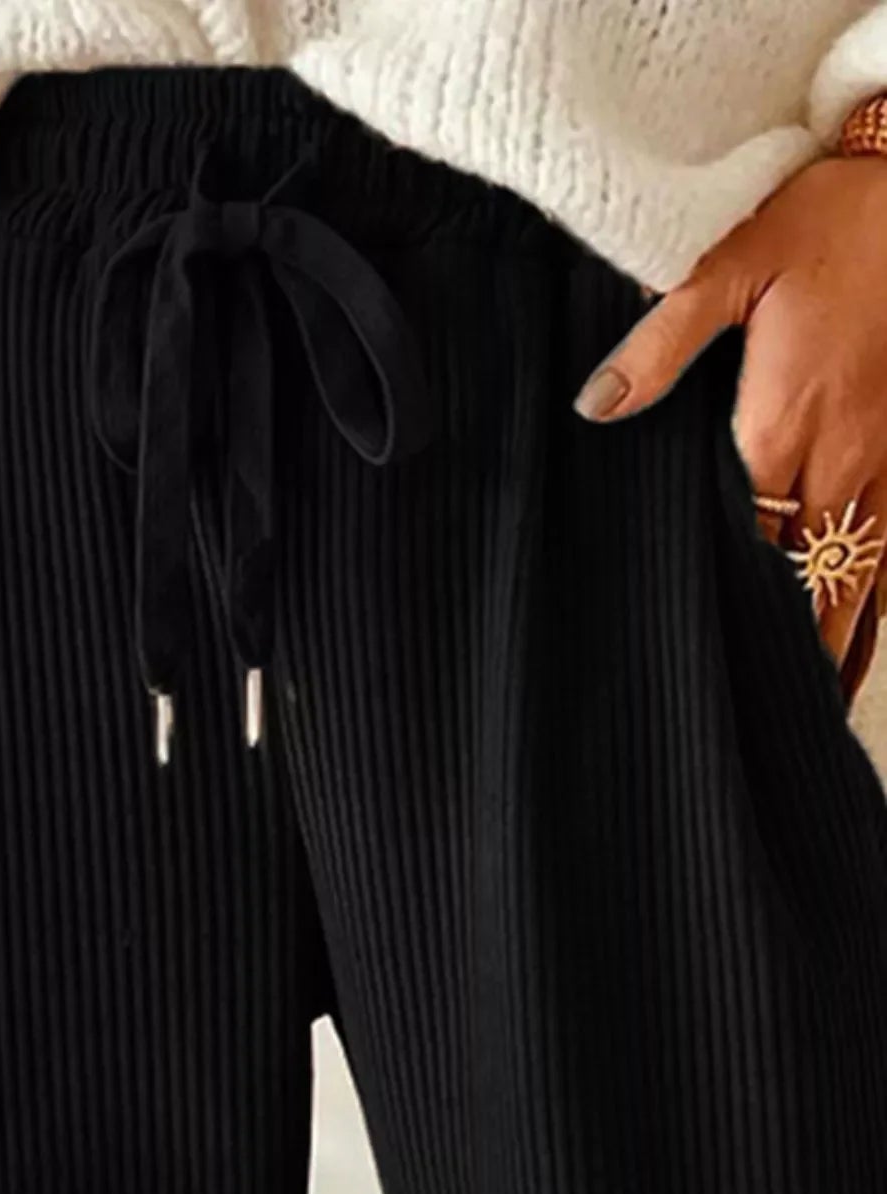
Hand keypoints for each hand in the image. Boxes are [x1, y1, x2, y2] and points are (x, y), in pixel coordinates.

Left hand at [574, 155, 886, 678]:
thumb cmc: (825, 218)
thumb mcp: (729, 265)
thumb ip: (659, 345)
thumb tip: (595, 407)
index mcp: (778, 425)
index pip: (740, 538)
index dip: (716, 597)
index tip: (685, 651)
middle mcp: (841, 459)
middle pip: (803, 578)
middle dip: (778, 645)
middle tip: (749, 716)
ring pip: (861, 576)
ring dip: (833, 641)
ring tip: (806, 709)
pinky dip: (878, 603)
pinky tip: (860, 640)